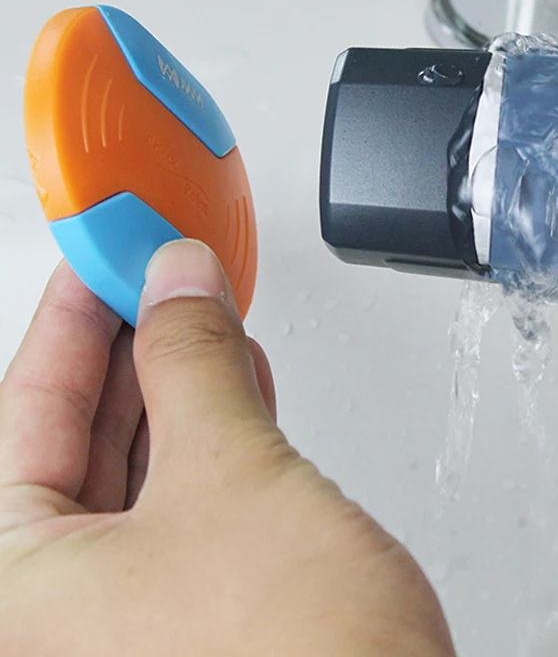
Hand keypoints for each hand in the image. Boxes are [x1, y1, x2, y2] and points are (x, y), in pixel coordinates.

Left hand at [0, 241, 454, 656]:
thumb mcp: (228, 474)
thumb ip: (194, 361)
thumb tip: (178, 285)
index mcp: (18, 585)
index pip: (26, 407)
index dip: (75, 313)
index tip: (104, 251)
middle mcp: (56, 609)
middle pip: (73, 435)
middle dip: (126, 340)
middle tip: (153, 269)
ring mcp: (124, 613)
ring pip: (131, 461)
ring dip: (172, 378)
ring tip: (197, 308)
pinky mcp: (192, 606)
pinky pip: (180, 491)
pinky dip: (207, 426)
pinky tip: (231, 378)